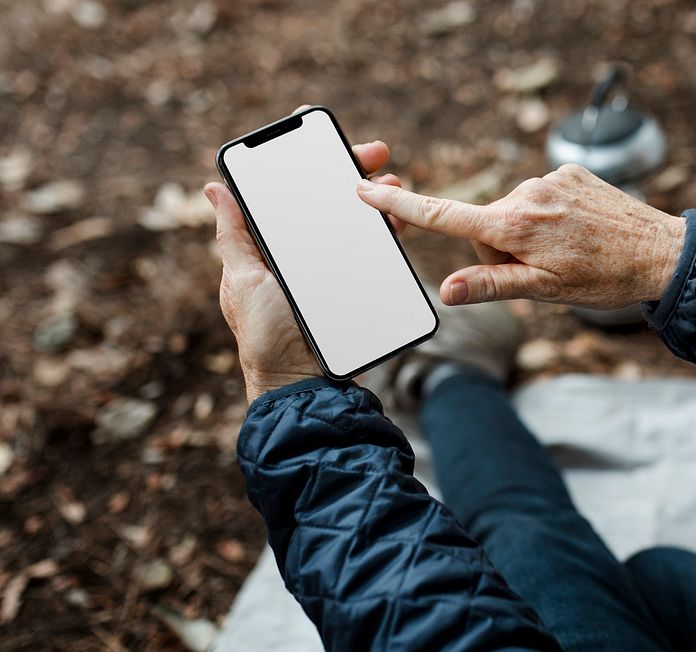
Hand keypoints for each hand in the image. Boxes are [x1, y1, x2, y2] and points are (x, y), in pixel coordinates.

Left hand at [206, 135, 400, 402]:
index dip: (308, 163)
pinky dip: (388, 233)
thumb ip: (234, 237)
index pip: (290, 193)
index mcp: (274, 245)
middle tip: (374, 153)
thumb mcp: (243, 282)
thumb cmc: (265, 337)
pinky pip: (375, 253)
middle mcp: (305, 252)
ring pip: (358, 222)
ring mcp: (334, 269)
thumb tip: (215, 188)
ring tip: (393, 185)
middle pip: (330, 201)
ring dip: (377, 199)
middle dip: (352, 172)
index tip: (325, 140)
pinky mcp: (356, 286)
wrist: (304, 383)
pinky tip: (398, 223)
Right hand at [356, 163, 686, 308]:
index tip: (367, 190)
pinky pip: (539, 199)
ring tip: (567, 253)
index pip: (446, 216)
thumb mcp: (543, 291)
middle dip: (500, 250)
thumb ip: (490, 285)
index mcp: (515, 224)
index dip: (404, 207)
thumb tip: (445, 291)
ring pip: (512, 214)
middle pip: (485, 225)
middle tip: (541, 270)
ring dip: (526, 236)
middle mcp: (527, 193)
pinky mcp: (568, 172)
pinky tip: (577, 233)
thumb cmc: (603, 278)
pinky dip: (547, 218)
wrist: (661, 252)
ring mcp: (550, 178)